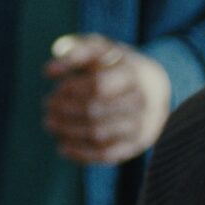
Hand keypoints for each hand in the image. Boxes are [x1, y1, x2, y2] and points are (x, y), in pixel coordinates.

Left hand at [43, 33, 171, 164]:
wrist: (156, 89)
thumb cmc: (119, 65)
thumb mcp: (102, 50)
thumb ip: (75, 52)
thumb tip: (48, 71)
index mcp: (133, 74)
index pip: (98, 85)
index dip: (72, 88)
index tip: (57, 88)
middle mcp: (141, 102)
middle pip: (96, 111)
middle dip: (65, 110)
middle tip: (48, 106)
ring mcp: (141, 126)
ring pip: (98, 135)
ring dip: (68, 131)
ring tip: (50, 123)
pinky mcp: (136, 145)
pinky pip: (105, 155)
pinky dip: (80, 153)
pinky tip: (62, 146)